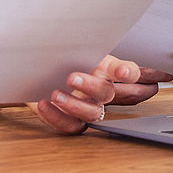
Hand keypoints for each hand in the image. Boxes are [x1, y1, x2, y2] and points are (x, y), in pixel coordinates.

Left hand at [30, 56, 166, 133]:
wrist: (38, 71)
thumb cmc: (65, 58)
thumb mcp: (83, 48)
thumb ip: (93, 47)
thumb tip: (105, 49)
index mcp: (110, 72)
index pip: (132, 75)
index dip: (134, 74)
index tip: (122, 71)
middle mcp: (103, 92)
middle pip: (107, 93)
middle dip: (92, 87)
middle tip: (71, 76)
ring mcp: (88, 108)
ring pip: (91, 113)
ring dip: (73, 104)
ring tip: (56, 94)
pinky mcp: (71, 120)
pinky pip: (70, 125)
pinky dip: (57, 116)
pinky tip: (45, 104)